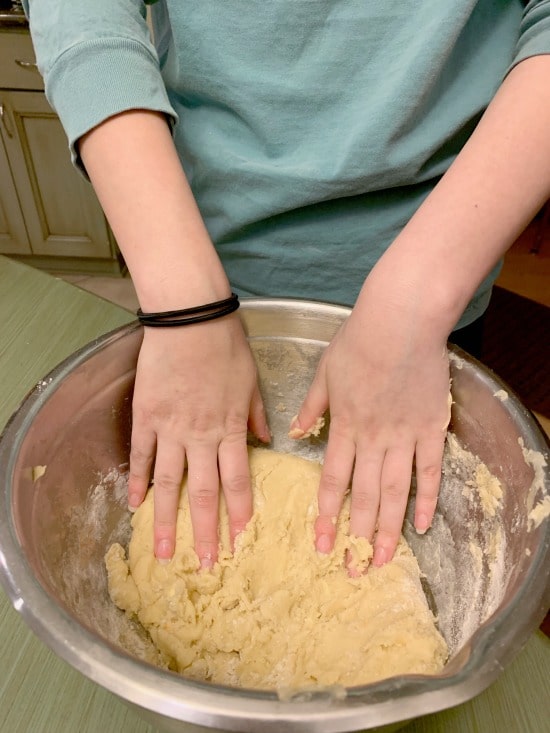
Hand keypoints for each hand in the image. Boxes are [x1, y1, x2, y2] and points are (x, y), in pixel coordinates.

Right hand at [127, 314, 269, 566]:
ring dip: (167, 520)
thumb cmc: (226, 345)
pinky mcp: (147, 417)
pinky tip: (135, 504)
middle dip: (206, 531)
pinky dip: (138, 481)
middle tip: (206, 564)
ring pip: (169, 483)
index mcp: (231, 427)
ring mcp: (171, 429)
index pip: (237, 480)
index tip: (240, 540)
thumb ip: (258, 414)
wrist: (190, 319)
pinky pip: (142, 455)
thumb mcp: (253, 380)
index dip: (239, 513)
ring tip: (164, 552)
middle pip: (203, 492)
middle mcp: (201, 436)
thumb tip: (267, 440)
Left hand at [291, 271, 450, 568]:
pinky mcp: (431, 428)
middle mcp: (372, 439)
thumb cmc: (359, 341)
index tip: (321, 543)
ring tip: (382, 560)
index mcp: (344, 426)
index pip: (332, 480)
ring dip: (389, 528)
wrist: (401, 321)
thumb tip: (294, 433)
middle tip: (353, 568)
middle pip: (365, 495)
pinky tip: (422, 525)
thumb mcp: (324, 371)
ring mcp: (404, 436)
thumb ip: (311, 407)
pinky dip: (426, 499)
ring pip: (395, 491)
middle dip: (356, 535)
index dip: (326, 515)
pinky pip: (430, 471)